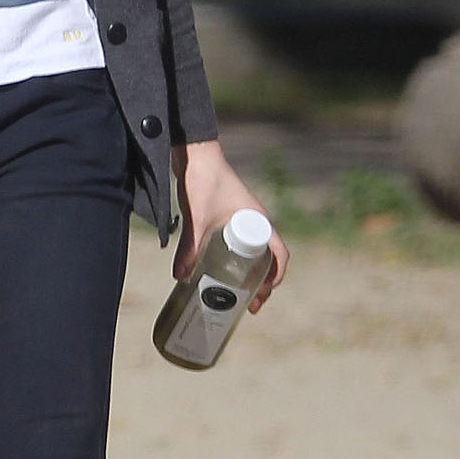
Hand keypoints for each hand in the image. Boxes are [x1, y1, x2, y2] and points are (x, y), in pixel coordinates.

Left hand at [170, 138, 288, 314]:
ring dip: (252, 274)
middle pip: (269, 258)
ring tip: (236, 295)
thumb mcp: (197, 218)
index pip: (279, 253)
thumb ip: (189, 247)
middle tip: (248, 305)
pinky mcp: (229, 217)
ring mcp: (243, 219)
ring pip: (255, 252)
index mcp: (257, 220)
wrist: (195, 154)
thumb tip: (179, 277)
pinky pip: (241, 244)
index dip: (276, 277)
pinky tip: (221, 272)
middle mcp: (255, 220)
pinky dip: (239, 261)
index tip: (262, 295)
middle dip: (263, 283)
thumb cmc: (203, 181)